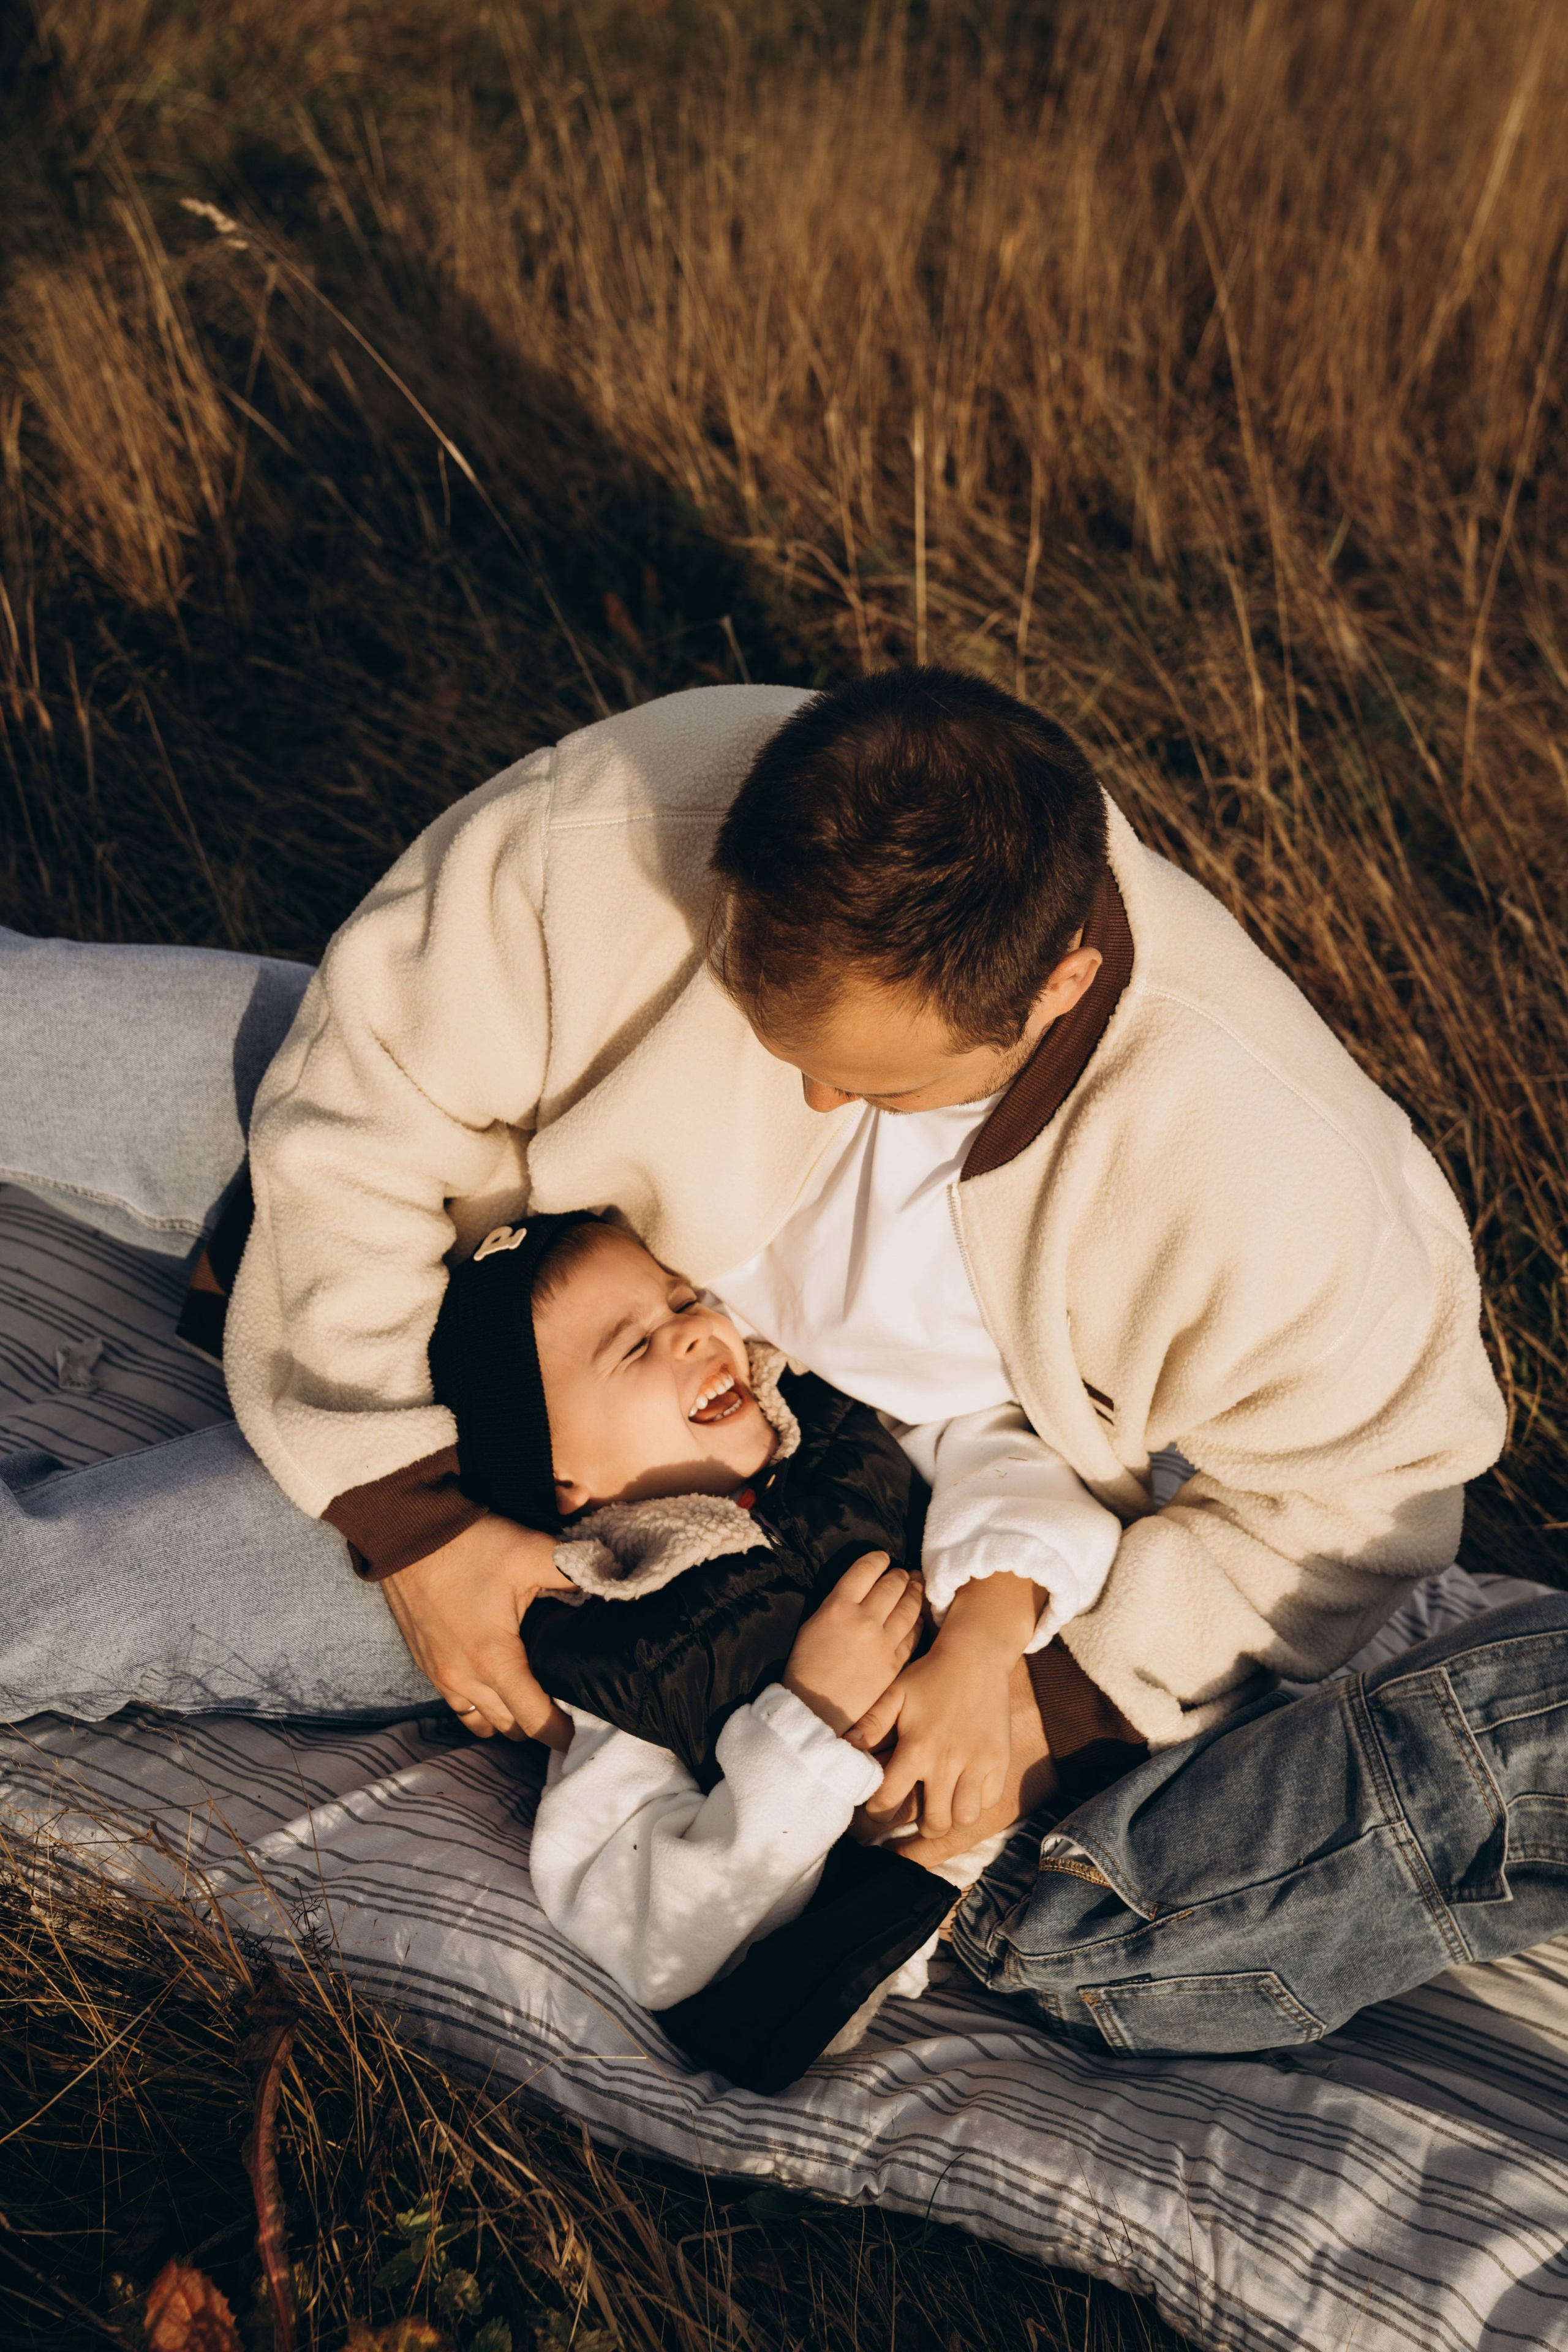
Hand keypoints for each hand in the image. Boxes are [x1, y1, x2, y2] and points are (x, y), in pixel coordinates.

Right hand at [381, 1514, 574, 1745]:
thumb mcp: (531, 1551)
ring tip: (531, 1699)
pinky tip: (495, 1683)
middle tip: (563, 1708)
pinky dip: (479, 1705)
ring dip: (507, 1717)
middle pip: (510, 1727)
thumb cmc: (470, 1544)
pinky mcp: (425, 1664)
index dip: (561, 1733)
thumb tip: (608, 1583)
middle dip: (538, 1725)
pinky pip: (457, 1704)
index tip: (581, 1730)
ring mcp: (440, 1675)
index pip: (534, 1721)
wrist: (408, 1533)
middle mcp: (464, 1679)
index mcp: (495, 1661)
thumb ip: (574, 1572)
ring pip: (481, 1721)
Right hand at [782, 1551, 924, 1736]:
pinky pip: (913, 1633)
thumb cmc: (807, 1666)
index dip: (878, 1559)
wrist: (814, 1709)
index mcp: (838, 1606)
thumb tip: (862, 1588)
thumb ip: (839, 1602)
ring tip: (915, 1586)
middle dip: (899, 1575)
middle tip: (902, 1574)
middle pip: (892, 1584)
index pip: (866, 1569)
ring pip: (909, 1605)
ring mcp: (882, 1641)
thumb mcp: (814, 1623)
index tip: (883, 1558)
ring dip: (914, 1592)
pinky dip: (917, 1620)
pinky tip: (916, 1616)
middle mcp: (864, 1619)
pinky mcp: (895, 1662)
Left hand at [849, 1640, 1012, 1839]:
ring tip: (945, 1807)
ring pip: (965, 1818)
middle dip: (923, 1827)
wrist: (975, 1656)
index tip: (879, 1806)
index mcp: (917, 1748)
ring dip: (953, 1818)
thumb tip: (847, 1747)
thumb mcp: (896, 1694)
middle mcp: (947, 1761)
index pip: (890, 1799)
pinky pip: (989, 1800)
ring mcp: (977, 1763)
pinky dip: (978, 1801)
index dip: (878, 1811)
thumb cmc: (930, 1676)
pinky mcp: (1000, 1760)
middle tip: (920, 1816)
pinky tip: (967, 1788)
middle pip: (935, 1822)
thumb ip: (872, 1724)